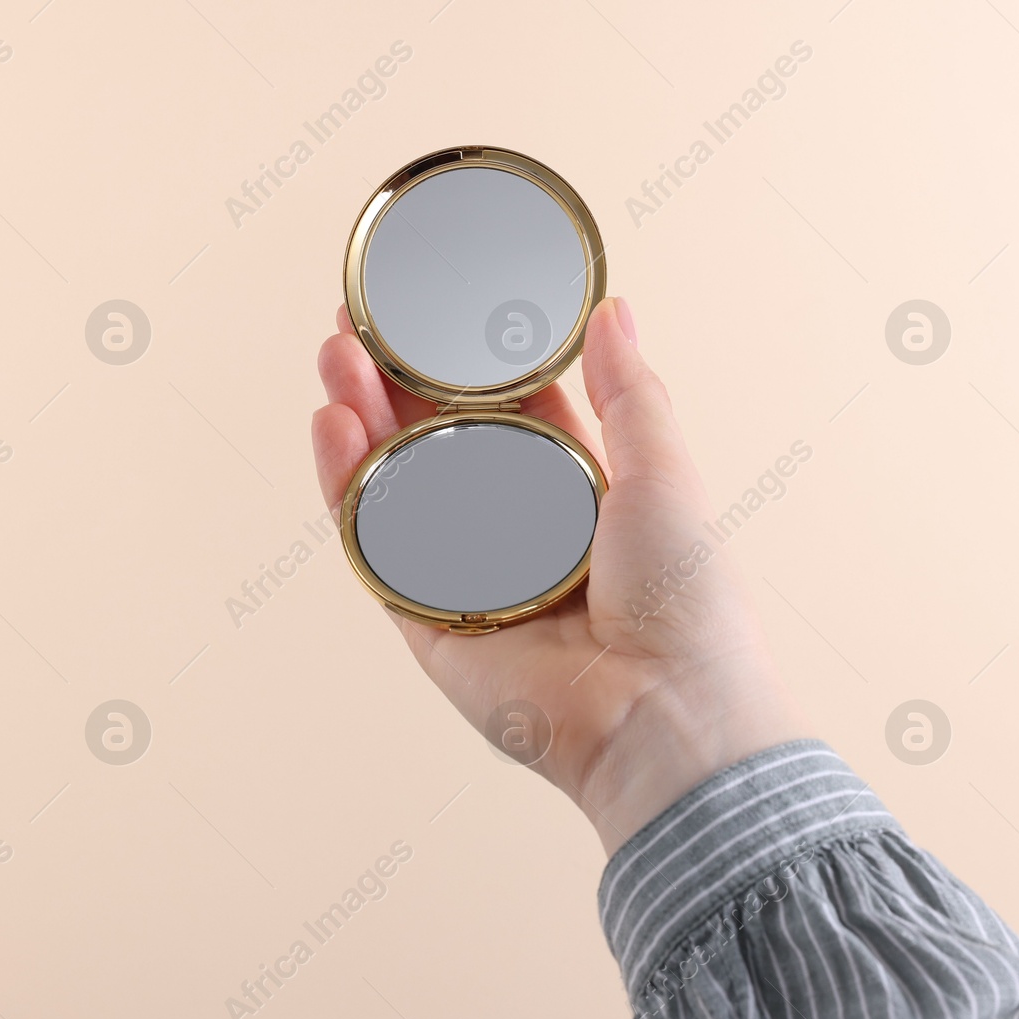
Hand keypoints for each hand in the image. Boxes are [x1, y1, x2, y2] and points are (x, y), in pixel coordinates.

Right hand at [311, 297, 810, 853]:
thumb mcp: (662, 470)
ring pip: (392, 484)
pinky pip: (374, 546)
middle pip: (431, 439)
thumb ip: (628, 391)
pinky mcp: (423, 619)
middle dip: (389, 380)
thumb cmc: (685, 597)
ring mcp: (461, 573)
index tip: (419, 308)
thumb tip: (613, 310)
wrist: (660, 710)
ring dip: (357, 418)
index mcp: (569, 490)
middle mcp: (510, 529)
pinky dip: (347, 488)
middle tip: (353, 323)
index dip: (456, 360)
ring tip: (335, 355)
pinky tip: (333, 428)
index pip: (499, 410)